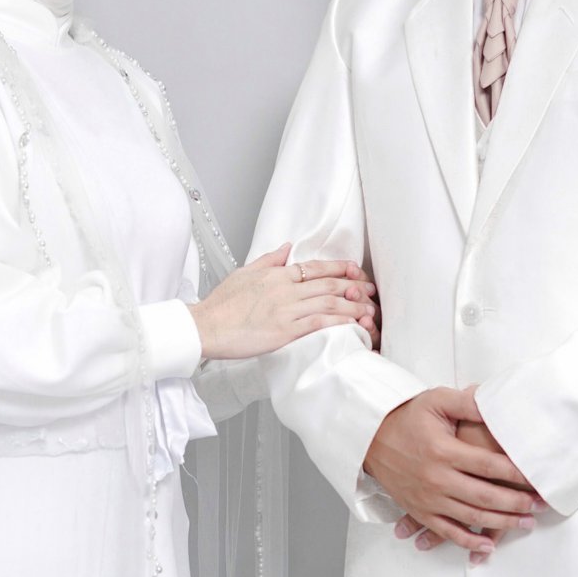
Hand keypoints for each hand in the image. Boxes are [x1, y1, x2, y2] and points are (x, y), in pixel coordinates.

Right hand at [191, 245, 376, 361]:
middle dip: (355, 287)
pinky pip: (320, 322)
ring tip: (370, 312)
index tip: (356, 272)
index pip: (315, 267)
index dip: (340, 268)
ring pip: (330, 301)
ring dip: (354, 306)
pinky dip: (340, 322)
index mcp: (276, 274)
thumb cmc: (221, 306)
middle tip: (372, 293)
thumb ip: (268, 260)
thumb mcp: (244, 274)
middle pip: (329, 283)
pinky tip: (354, 325)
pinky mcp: (285, 329)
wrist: (205, 326)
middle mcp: (285, 288)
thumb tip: (285, 247)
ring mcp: (286, 308)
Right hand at [363, 385, 539, 560]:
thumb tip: (496, 401)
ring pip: (471, 517)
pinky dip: (468, 542)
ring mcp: (427, 498)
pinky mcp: (420, 510)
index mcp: (443, 451)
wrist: (370, 437)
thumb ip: (468, 402)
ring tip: (527, 523)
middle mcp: (436, 478)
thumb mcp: (436, 401)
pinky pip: (446, 532)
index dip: (516, 473)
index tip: (537, 478)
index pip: (488, 465)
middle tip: (541, 505)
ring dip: (501, 523)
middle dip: (517, 503)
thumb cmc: (407, 417)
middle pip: (485, 496)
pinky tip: (488, 545)